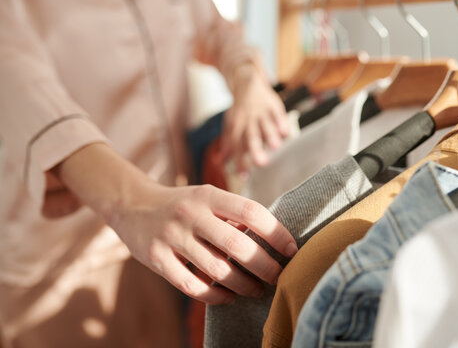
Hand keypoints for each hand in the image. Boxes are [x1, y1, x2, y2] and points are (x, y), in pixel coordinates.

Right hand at [54, 143, 297, 304]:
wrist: (132, 205)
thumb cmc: (182, 204)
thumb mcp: (206, 197)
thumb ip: (233, 214)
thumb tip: (272, 239)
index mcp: (209, 195)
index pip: (251, 212)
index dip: (276, 232)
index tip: (291, 249)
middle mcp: (190, 214)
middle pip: (237, 245)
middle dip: (265, 266)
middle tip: (278, 277)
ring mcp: (172, 236)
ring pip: (217, 269)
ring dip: (243, 285)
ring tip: (257, 290)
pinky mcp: (156, 258)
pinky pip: (191, 285)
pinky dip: (215, 296)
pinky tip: (228, 297)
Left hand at [221, 63, 289, 172]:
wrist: (246, 83)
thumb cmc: (240, 111)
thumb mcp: (230, 126)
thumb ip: (227, 145)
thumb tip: (219, 163)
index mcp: (236, 129)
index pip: (237, 148)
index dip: (240, 162)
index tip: (244, 177)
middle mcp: (248, 122)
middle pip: (251, 137)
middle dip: (255, 150)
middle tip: (261, 163)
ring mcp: (260, 113)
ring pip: (265, 125)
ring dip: (270, 135)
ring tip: (275, 147)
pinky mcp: (273, 105)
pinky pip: (277, 113)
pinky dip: (281, 122)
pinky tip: (285, 132)